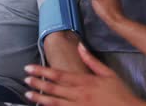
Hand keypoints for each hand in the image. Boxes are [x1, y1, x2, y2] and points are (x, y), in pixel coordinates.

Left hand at [24, 43, 145, 105]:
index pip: (59, 74)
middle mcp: (79, 94)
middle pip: (53, 88)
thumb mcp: (108, 73)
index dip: (42, 71)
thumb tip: (80, 45)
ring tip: (28, 93)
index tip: (30, 68)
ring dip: (40, 97)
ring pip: (54, 102)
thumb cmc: (120, 92)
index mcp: (85, 81)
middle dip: (37, 83)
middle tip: (25, 79)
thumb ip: (92, 60)